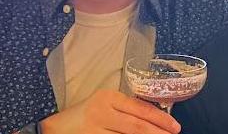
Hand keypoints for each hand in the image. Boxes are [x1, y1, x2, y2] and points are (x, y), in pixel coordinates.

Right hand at [40, 90, 180, 133]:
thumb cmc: (84, 113)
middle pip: (136, 126)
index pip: (139, 108)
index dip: (159, 118)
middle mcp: (102, 111)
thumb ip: (125, 109)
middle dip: (157, 132)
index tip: (174, 125)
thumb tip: (152, 119)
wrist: (54, 127)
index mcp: (108, 97)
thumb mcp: (105, 104)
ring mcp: (95, 129)